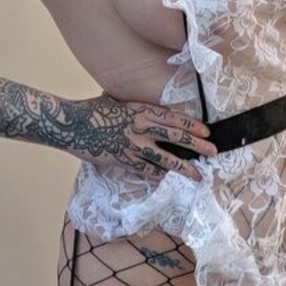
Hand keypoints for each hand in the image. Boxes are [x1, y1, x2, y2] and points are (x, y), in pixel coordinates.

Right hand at [68, 95, 215, 179]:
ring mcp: (133, 144)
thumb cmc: (93, 111)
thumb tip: (151, 115)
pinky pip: (146, 170)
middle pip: (176, 137)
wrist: (73, 124)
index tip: (206, 131)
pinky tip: (171, 182)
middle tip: (213, 151)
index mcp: (142, 110)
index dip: (192, 126)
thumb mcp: (119, 103)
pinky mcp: (123, 159)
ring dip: (184, 167)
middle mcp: (141, 126)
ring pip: (165, 158)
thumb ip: (137, 110)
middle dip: (197, 145)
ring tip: (198, 174)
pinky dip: (159, 176)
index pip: (174, 118)